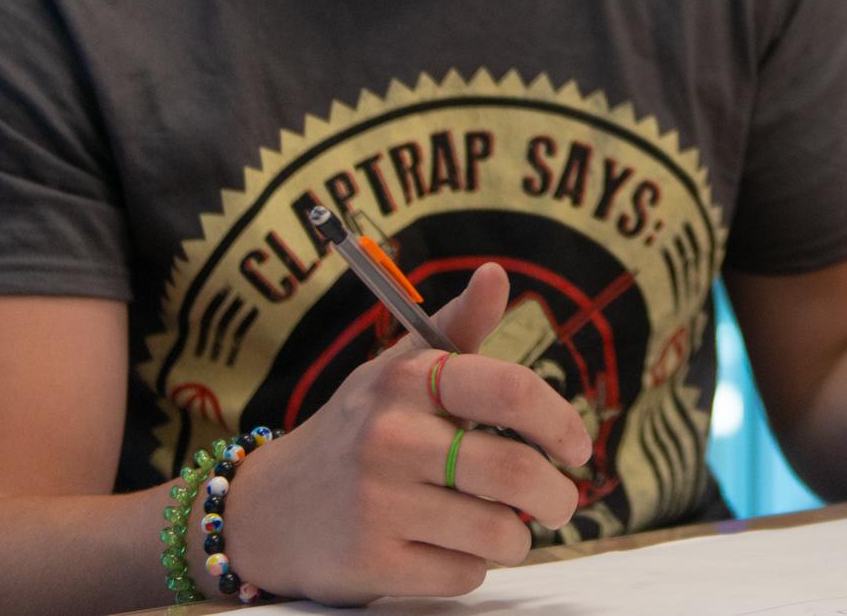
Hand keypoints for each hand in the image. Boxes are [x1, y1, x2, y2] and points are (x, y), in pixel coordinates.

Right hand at [217, 262, 593, 604]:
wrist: (268, 510)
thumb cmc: (357, 432)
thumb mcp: (398, 372)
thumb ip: (457, 328)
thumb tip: (497, 273)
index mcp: (407, 380)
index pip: (511, 391)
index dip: (560, 422)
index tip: (578, 448)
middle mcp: (390, 436)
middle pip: (516, 472)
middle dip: (557, 496)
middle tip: (560, 502)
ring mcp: (377, 502)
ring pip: (498, 532)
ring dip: (516, 536)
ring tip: (500, 526)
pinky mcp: (370, 562)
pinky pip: (464, 573)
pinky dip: (471, 566)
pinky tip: (447, 549)